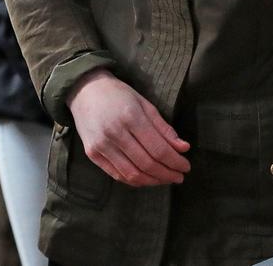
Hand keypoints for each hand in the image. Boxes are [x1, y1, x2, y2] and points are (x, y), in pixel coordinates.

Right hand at [67, 68, 190, 186]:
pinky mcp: (92, 155)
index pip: (158, 148)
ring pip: (132, 174)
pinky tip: (147, 178)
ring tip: (166, 179)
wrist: (86, 91)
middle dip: (167, 173)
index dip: (174, 161)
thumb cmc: (120, 95)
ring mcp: (101, 146)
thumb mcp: (145, 104)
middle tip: (180, 176)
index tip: (186, 166)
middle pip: (146, 164)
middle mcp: (115, 133)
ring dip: (152, 181)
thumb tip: (184, 147)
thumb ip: (164, 128)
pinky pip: (117, 175)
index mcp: (131, 117)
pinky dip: (134, 181)